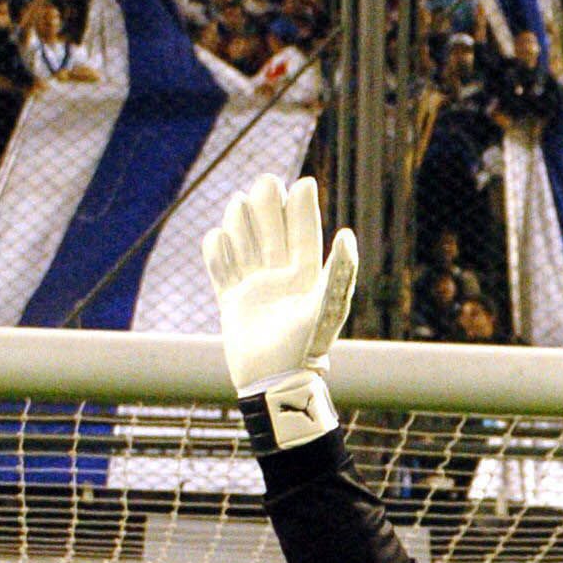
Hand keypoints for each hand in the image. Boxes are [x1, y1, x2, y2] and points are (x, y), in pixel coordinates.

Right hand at [204, 174, 357, 451]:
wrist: (273, 381)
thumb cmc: (305, 347)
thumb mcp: (325, 306)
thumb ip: (338, 271)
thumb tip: (347, 234)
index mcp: (306, 279)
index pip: (304, 236)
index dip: (303, 210)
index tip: (304, 183)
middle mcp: (281, 282)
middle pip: (272, 235)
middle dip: (268, 208)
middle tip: (266, 180)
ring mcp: (255, 291)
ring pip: (246, 248)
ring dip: (242, 224)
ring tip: (239, 201)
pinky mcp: (232, 304)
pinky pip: (222, 272)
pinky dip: (216, 254)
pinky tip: (216, 235)